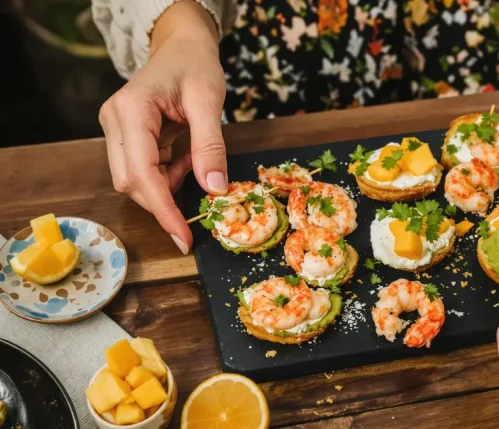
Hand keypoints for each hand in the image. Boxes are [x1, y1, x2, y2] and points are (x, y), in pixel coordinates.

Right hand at [98, 1, 225, 253]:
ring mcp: (116, 130)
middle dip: (164, 200)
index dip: (162, 209)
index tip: (183, 237)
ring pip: (134, 180)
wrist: (182, 47)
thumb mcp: (209, 102)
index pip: (141, 173)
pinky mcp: (125, 137)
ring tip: (193, 162)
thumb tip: (214, 189)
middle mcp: (114, 122)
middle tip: (198, 207)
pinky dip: (166, 175)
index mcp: (131, 110)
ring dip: (167, 186)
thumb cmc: (195, 66)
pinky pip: (142, 170)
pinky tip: (184, 159)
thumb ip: (210, 146)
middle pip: (131, 182)